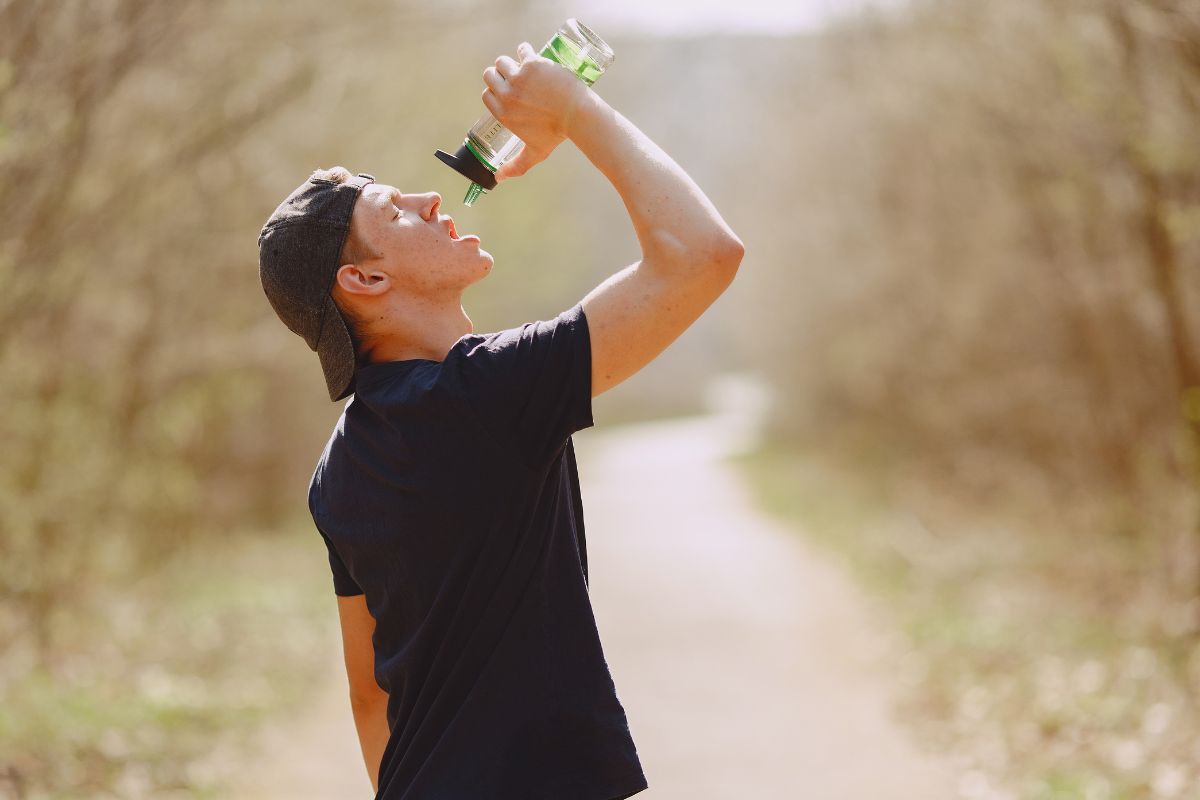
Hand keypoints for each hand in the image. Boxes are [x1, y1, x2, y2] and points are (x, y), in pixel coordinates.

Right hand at [481, 41, 587, 180]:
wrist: (577, 116)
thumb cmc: (556, 135)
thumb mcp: (534, 153)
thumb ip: (516, 166)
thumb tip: (498, 179)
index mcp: (503, 114)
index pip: (487, 95)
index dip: (495, 91)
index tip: (505, 90)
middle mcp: (507, 95)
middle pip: (490, 76)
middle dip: (498, 74)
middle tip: (513, 76)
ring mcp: (518, 78)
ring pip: (503, 61)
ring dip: (510, 62)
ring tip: (521, 65)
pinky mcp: (532, 64)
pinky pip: (522, 50)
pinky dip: (525, 50)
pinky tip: (530, 53)